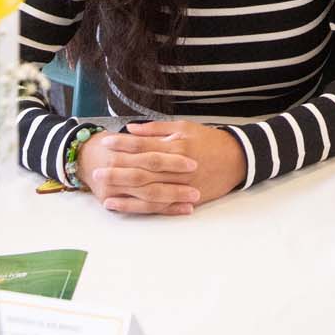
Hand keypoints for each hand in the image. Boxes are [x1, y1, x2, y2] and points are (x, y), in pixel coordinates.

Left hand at [77, 120, 246, 215]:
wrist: (238, 160)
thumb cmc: (209, 140)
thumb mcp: (185, 127)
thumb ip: (157, 130)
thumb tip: (131, 129)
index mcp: (176, 146)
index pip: (144, 146)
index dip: (123, 145)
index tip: (105, 143)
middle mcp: (177, 167)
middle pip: (142, 170)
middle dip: (118, 170)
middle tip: (96, 171)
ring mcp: (181, 185)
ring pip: (147, 190)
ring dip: (124, 191)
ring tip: (103, 191)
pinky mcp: (184, 199)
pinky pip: (157, 205)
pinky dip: (138, 207)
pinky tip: (121, 206)